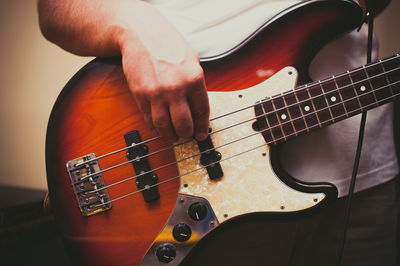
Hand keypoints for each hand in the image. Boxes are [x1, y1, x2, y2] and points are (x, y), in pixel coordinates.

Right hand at [119, 9, 208, 141]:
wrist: (141, 34)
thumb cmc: (167, 44)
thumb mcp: (192, 61)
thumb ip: (196, 84)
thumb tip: (199, 108)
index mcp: (194, 78)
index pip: (201, 112)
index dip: (201, 127)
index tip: (200, 135)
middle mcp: (176, 87)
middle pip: (184, 124)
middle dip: (186, 134)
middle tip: (186, 135)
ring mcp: (157, 93)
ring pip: (164, 126)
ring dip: (170, 135)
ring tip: (173, 135)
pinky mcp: (140, 94)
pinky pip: (149, 118)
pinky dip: (155, 126)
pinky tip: (159, 126)